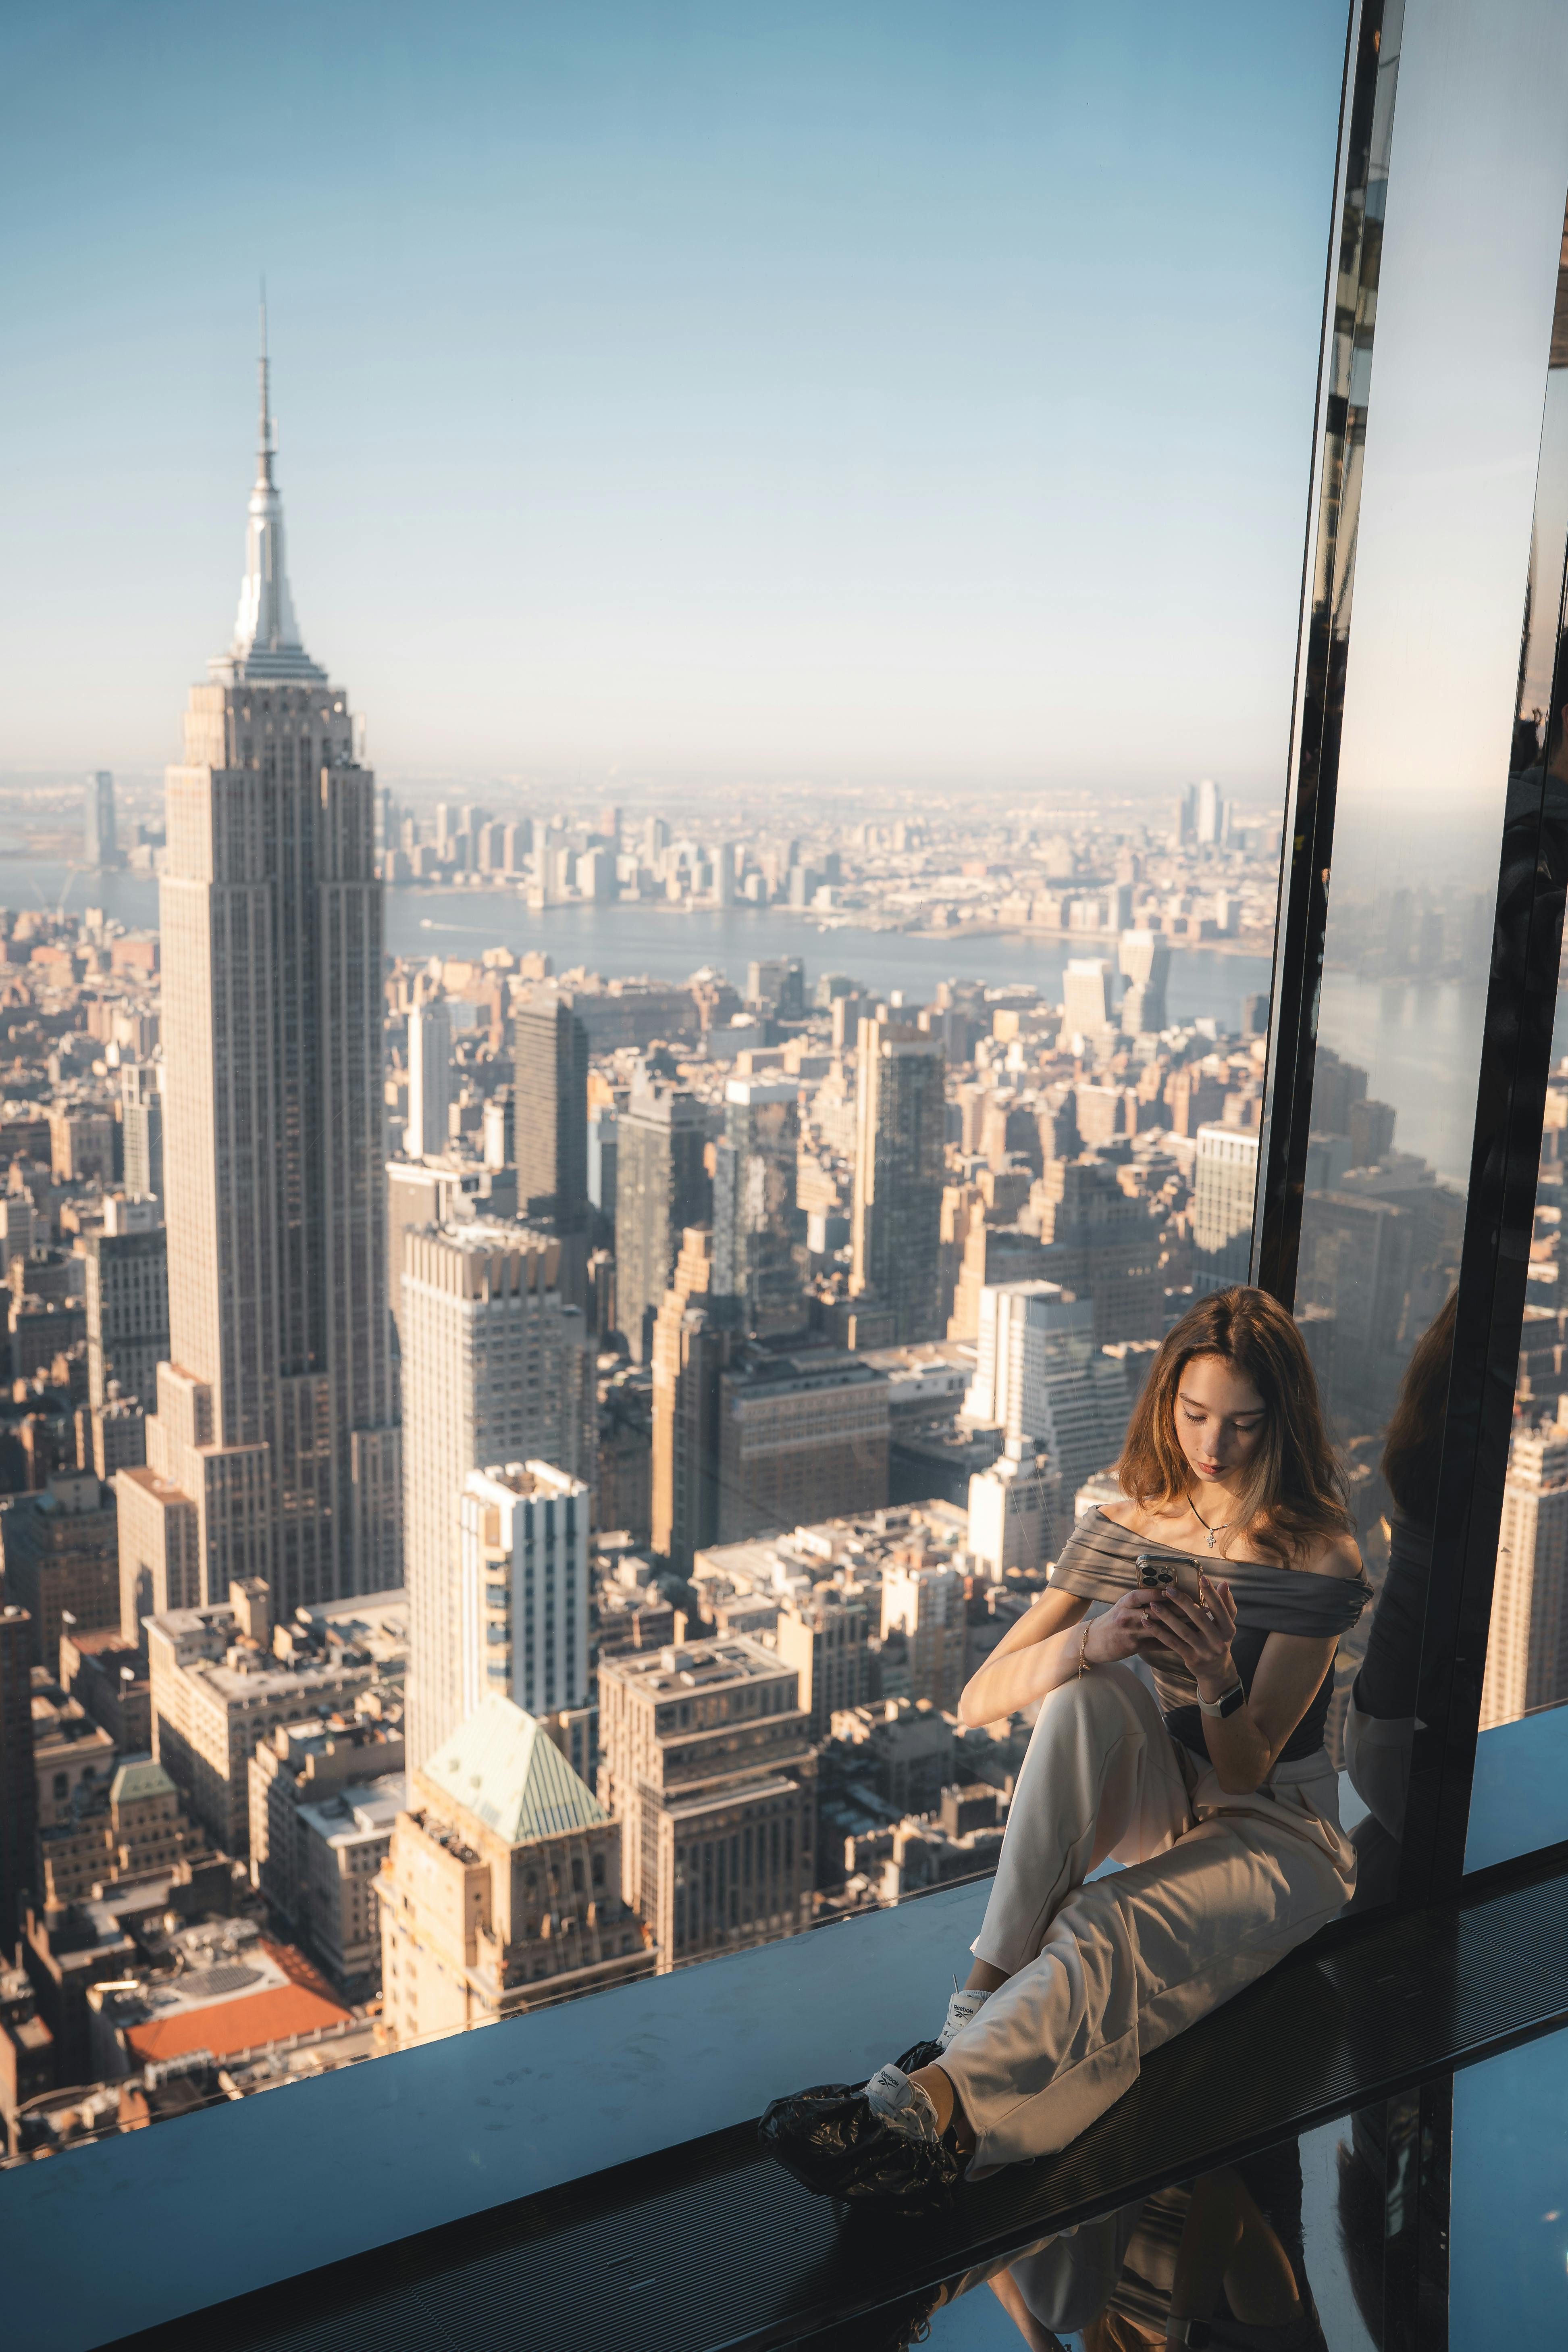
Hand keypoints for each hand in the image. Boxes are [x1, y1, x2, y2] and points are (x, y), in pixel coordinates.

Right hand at [1081, 1587, 1192, 1669]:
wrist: (1092, 1641)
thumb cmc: (1114, 1620)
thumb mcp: (1124, 1605)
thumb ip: (1143, 1601)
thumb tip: (1169, 1594)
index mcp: (1127, 1600)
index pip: (1148, 1593)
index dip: (1167, 1592)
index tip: (1187, 1591)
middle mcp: (1127, 1614)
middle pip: (1158, 1611)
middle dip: (1181, 1610)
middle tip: (1201, 1609)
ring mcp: (1129, 1631)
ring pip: (1159, 1628)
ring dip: (1180, 1626)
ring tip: (1198, 1626)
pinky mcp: (1132, 1646)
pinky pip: (1156, 1644)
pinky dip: (1171, 1642)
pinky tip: (1186, 1643)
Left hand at [1141, 1573, 1238, 1700]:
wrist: (1216, 1671)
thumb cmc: (1218, 1639)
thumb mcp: (1225, 1625)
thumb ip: (1226, 1604)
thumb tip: (1224, 1583)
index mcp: (1228, 1629)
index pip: (1220, 1608)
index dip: (1211, 1593)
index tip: (1202, 1578)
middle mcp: (1219, 1641)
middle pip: (1199, 1618)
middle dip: (1183, 1602)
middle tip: (1168, 1589)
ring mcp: (1205, 1651)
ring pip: (1183, 1631)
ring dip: (1167, 1616)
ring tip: (1153, 1604)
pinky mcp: (1191, 1658)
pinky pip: (1173, 1643)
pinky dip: (1159, 1632)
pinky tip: (1147, 1622)